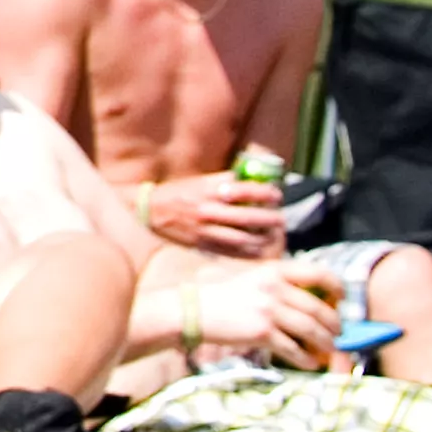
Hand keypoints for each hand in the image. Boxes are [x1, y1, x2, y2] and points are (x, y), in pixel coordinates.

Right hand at [144, 171, 286, 257]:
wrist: (150, 209)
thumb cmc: (177, 192)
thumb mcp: (200, 181)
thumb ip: (223, 181)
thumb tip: (248, 180)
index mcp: (210, 189)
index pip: (245, 190)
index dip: (265, 193)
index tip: (276, 195)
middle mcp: (209, 209)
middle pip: (248, 216)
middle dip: (269, 219)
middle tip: (281, 219)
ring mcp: (205, 228)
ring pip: (242, 237)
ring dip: (261, 238)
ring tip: (272, 236)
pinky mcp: (201, 243)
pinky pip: (229, 250)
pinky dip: (246, 251)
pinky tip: (257, 250)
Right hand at [188, 259, 340, 368]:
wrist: (192, 310)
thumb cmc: (221, 296)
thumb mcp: (251, 279)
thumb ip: (277, 284)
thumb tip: (307, 302)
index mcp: (274, 270)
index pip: (318, 273)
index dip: (336, 286)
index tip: (341, 297)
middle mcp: (275, 288)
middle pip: (318, 307)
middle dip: (334, 323)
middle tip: (339, 332)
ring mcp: (269, 310)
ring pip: (311, 329)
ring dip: (326, 342)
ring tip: (330, 348)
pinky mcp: (262, 332)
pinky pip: (293, 348)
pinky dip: (306, 358)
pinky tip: (311, 362)